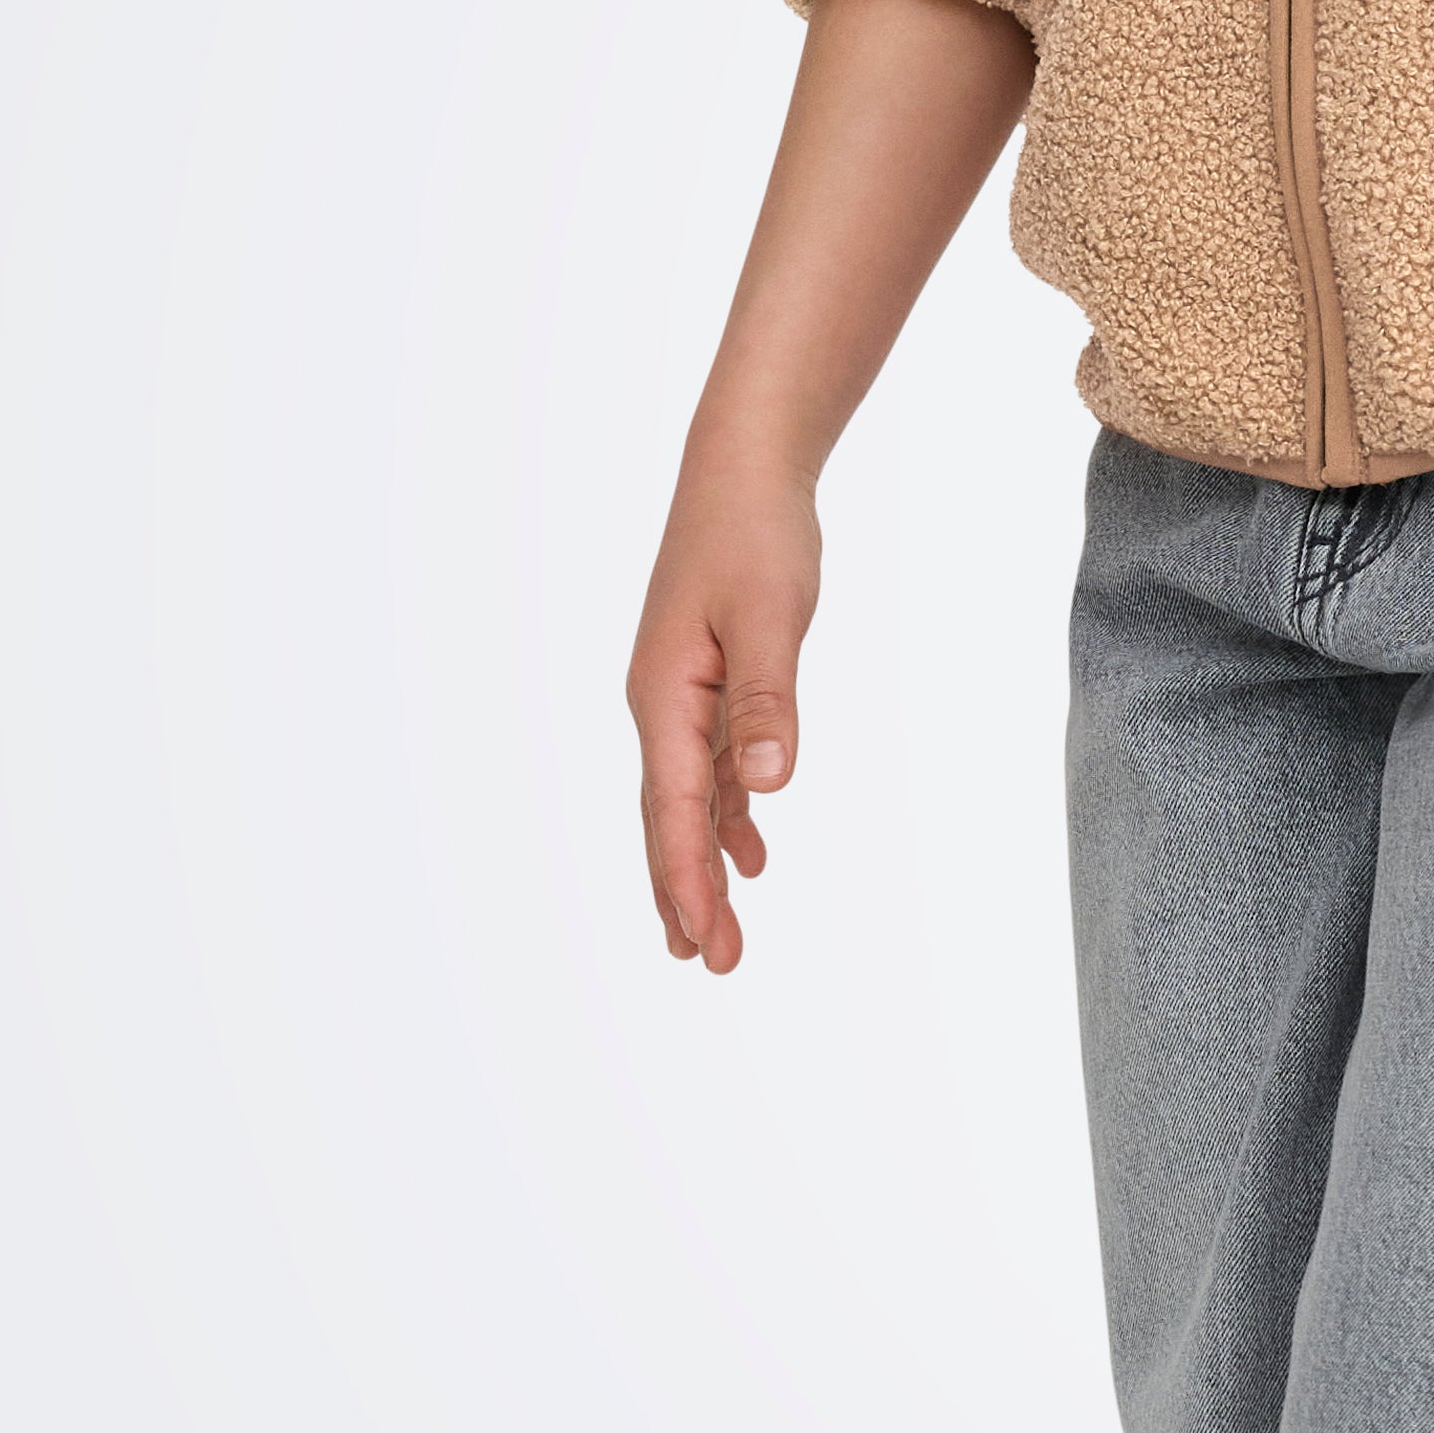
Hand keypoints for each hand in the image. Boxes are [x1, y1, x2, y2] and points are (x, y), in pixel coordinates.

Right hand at [629, 452, 823, 974]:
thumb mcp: (772, 615)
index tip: (703, 939)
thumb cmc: (754, 534)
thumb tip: (768, 784)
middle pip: (670, 817)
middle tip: (709, 963)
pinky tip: (752, 850)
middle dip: (687, 892)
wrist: (742, 469)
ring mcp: (681, 695)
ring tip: (716, 932)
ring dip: (703, 864)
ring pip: (687, 799)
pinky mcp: (709, 682)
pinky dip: (725, 813)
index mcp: (664, 695)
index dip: (688, 878)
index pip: (675, 808)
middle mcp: (661, 704)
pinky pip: (710, 767)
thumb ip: (769, 700)